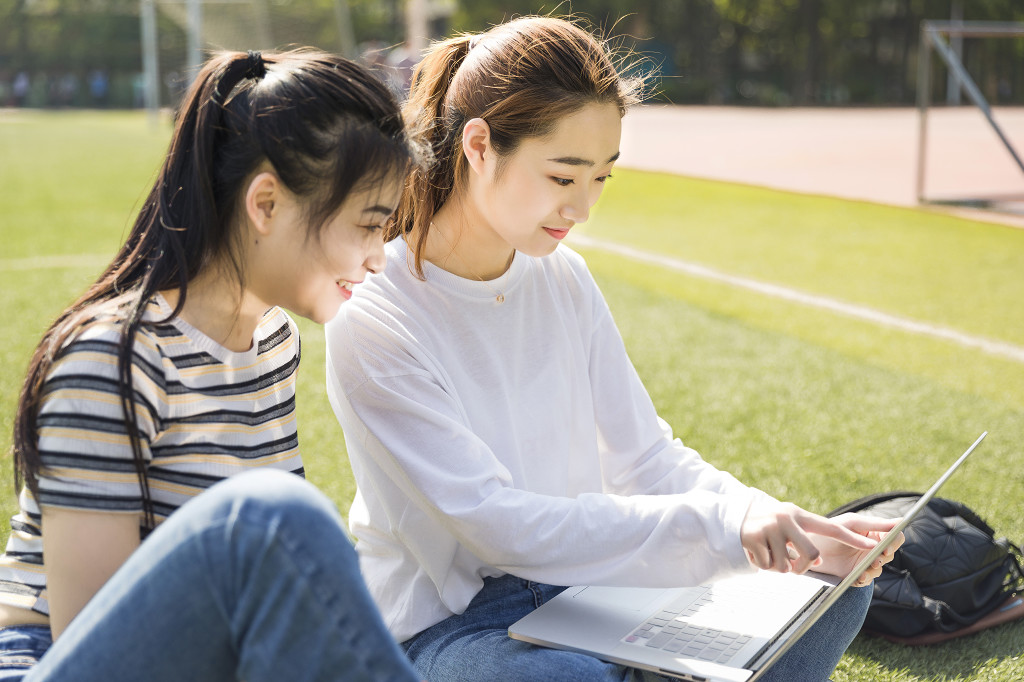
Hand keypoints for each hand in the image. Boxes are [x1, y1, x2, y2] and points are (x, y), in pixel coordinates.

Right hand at [740, 500, 878, 574]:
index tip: (873, 545)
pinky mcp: (754, 537)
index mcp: (800, 515)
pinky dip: (762, 565)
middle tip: (794, 567)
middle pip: (811, 554)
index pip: (832, 528)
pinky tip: (756, 552)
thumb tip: (820, 562)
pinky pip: (767, 565)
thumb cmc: (770, 528)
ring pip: (786, 565)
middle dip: (803, 567)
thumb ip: (806, 541)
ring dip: (778, 566)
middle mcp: (787, 518)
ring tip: (769, 554)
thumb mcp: (790, 528)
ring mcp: (770, 527)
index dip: (853, 538)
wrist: (733, 519)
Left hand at [808, 513, 903, 585]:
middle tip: (874, 559)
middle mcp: (872, 548)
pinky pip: (867, 579)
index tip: (885, 547)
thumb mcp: (852, 524)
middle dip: (883, 558)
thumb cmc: (828, 530)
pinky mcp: (855, 574)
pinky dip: (864, 578)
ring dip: (873, 569)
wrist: (806, 547)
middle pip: (890, 554)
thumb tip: (901, 521)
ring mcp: (864, 562)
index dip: (894, 542)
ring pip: (879, 568)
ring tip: (864, 569)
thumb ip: (875, 524)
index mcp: (873, 532)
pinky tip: (858, 577)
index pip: (894, 537)